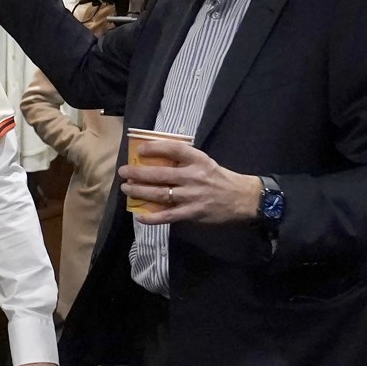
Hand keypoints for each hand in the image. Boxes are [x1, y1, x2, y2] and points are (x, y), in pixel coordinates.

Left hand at [119, 140, 262, 225]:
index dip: (155, 148)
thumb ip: (185, 161)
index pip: (174, 149)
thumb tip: (157, 160)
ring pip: (160, 194)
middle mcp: (193, 176)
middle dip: (138, 173)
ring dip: (140, 191)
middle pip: (160, 174)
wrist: (243, 199)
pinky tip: (140, 216)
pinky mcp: (192, 213)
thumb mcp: (206, 163)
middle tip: (124, 171)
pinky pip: (168, 216)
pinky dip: (153, 217)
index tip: (139, 150)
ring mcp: (192, 196)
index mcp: (198, 160)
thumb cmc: (220, 179)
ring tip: (126, 188)